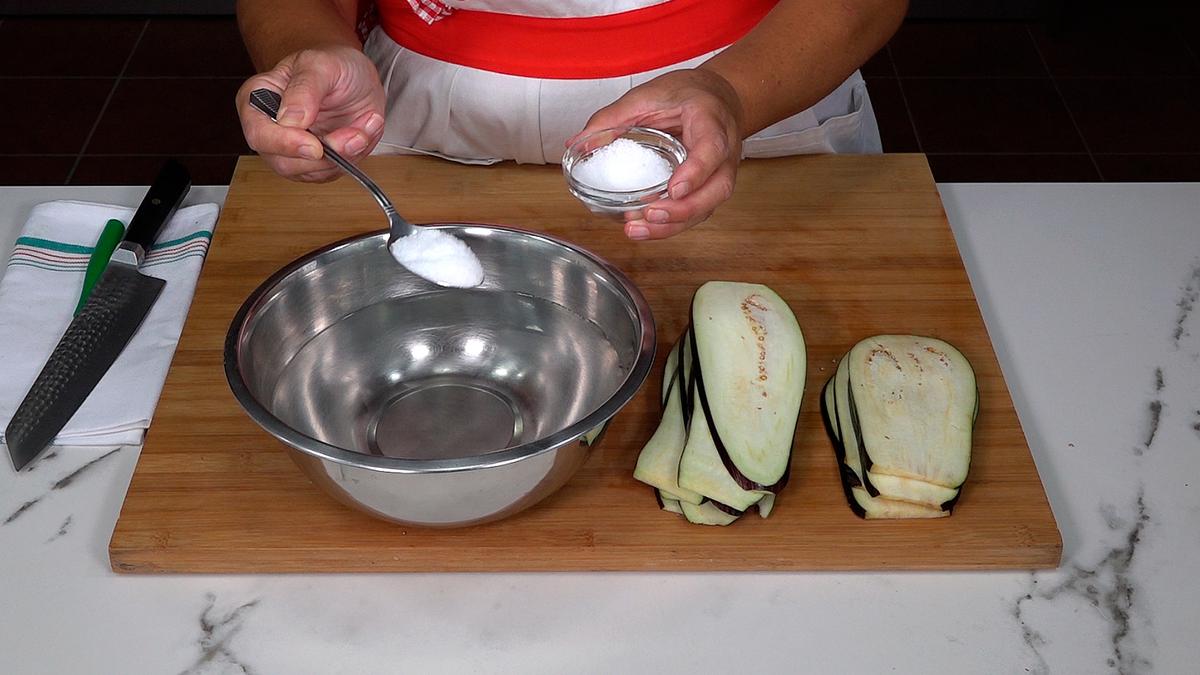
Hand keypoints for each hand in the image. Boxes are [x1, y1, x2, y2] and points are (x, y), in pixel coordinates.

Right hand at [236, 46, 386, 181]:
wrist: (355, 76)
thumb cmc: (332, 64)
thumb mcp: (320, 64)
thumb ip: (304, 89)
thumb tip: (290, 120)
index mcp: (257, 100)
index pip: (258, 133)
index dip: (284, 144)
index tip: (314, 145)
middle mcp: (271, 130)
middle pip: (284, 163)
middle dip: (325, 155)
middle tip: (354, 135)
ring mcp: (293, 150)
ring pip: (313, 172)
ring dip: (346, 154)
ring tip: (364, 125)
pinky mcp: (317, 162)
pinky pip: (335, 172)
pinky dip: (355, 155)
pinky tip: (363, 131)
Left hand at [572, 69, 744, 239]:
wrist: (715, 97)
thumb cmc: (686, 94)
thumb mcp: (648, 95)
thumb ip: (614, 117)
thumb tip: (580, 142)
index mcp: (711, 120)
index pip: (712, 149)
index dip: (696, 172)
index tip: (674, 189)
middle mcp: (723, 152)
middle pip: (716, 189)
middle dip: (684, 210)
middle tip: (650, 215)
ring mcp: (718, 173)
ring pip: (707, 207)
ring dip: (673, 225)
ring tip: (637, 230)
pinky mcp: (707, 189)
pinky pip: (695, 212)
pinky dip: (670, 225)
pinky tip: (644, 228)